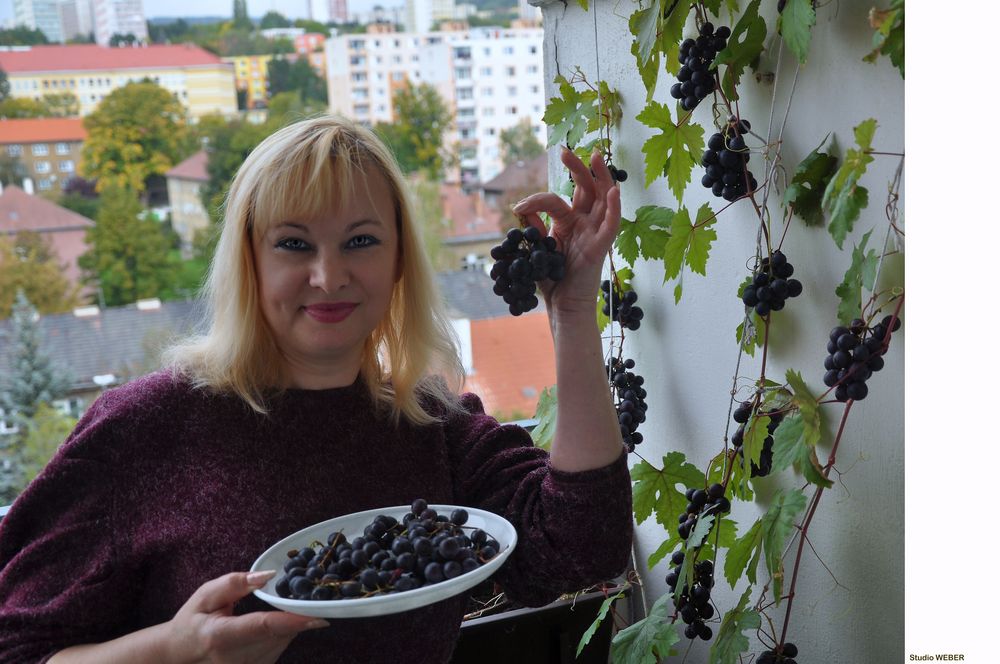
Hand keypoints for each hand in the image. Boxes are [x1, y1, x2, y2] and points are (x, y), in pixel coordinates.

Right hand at [167, 571, 328, 662]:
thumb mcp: (205, 596)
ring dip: (285, 627)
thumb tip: (268, 575)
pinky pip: (276, 652)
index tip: (319, 616)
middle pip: (278, 635)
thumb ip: (235, 583)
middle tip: (290, 599)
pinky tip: (264, 631)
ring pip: (281, 644)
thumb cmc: (192, 622)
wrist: (177, 657)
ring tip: (267, 616)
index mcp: (220, 637)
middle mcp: (234, 660)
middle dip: (290, 615)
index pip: (263, 627)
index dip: (293, 621)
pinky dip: (278, 638)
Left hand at [512, 148, 621, 317]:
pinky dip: (615, 207)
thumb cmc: (552, 281)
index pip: (555, 201)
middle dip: (577, 168)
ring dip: (600, 176)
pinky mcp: (601, 247)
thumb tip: (522, 210)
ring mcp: (594, 233)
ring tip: (595, 156)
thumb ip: (533, 230)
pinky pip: (612, 224)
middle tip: (565, 151)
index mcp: (568, 223)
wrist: (563, 306)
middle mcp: (584, 224)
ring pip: (603, 198)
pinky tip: (614, 190)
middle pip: (586, 189)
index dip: (536, 200)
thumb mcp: (537, 251)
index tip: (517, 207)